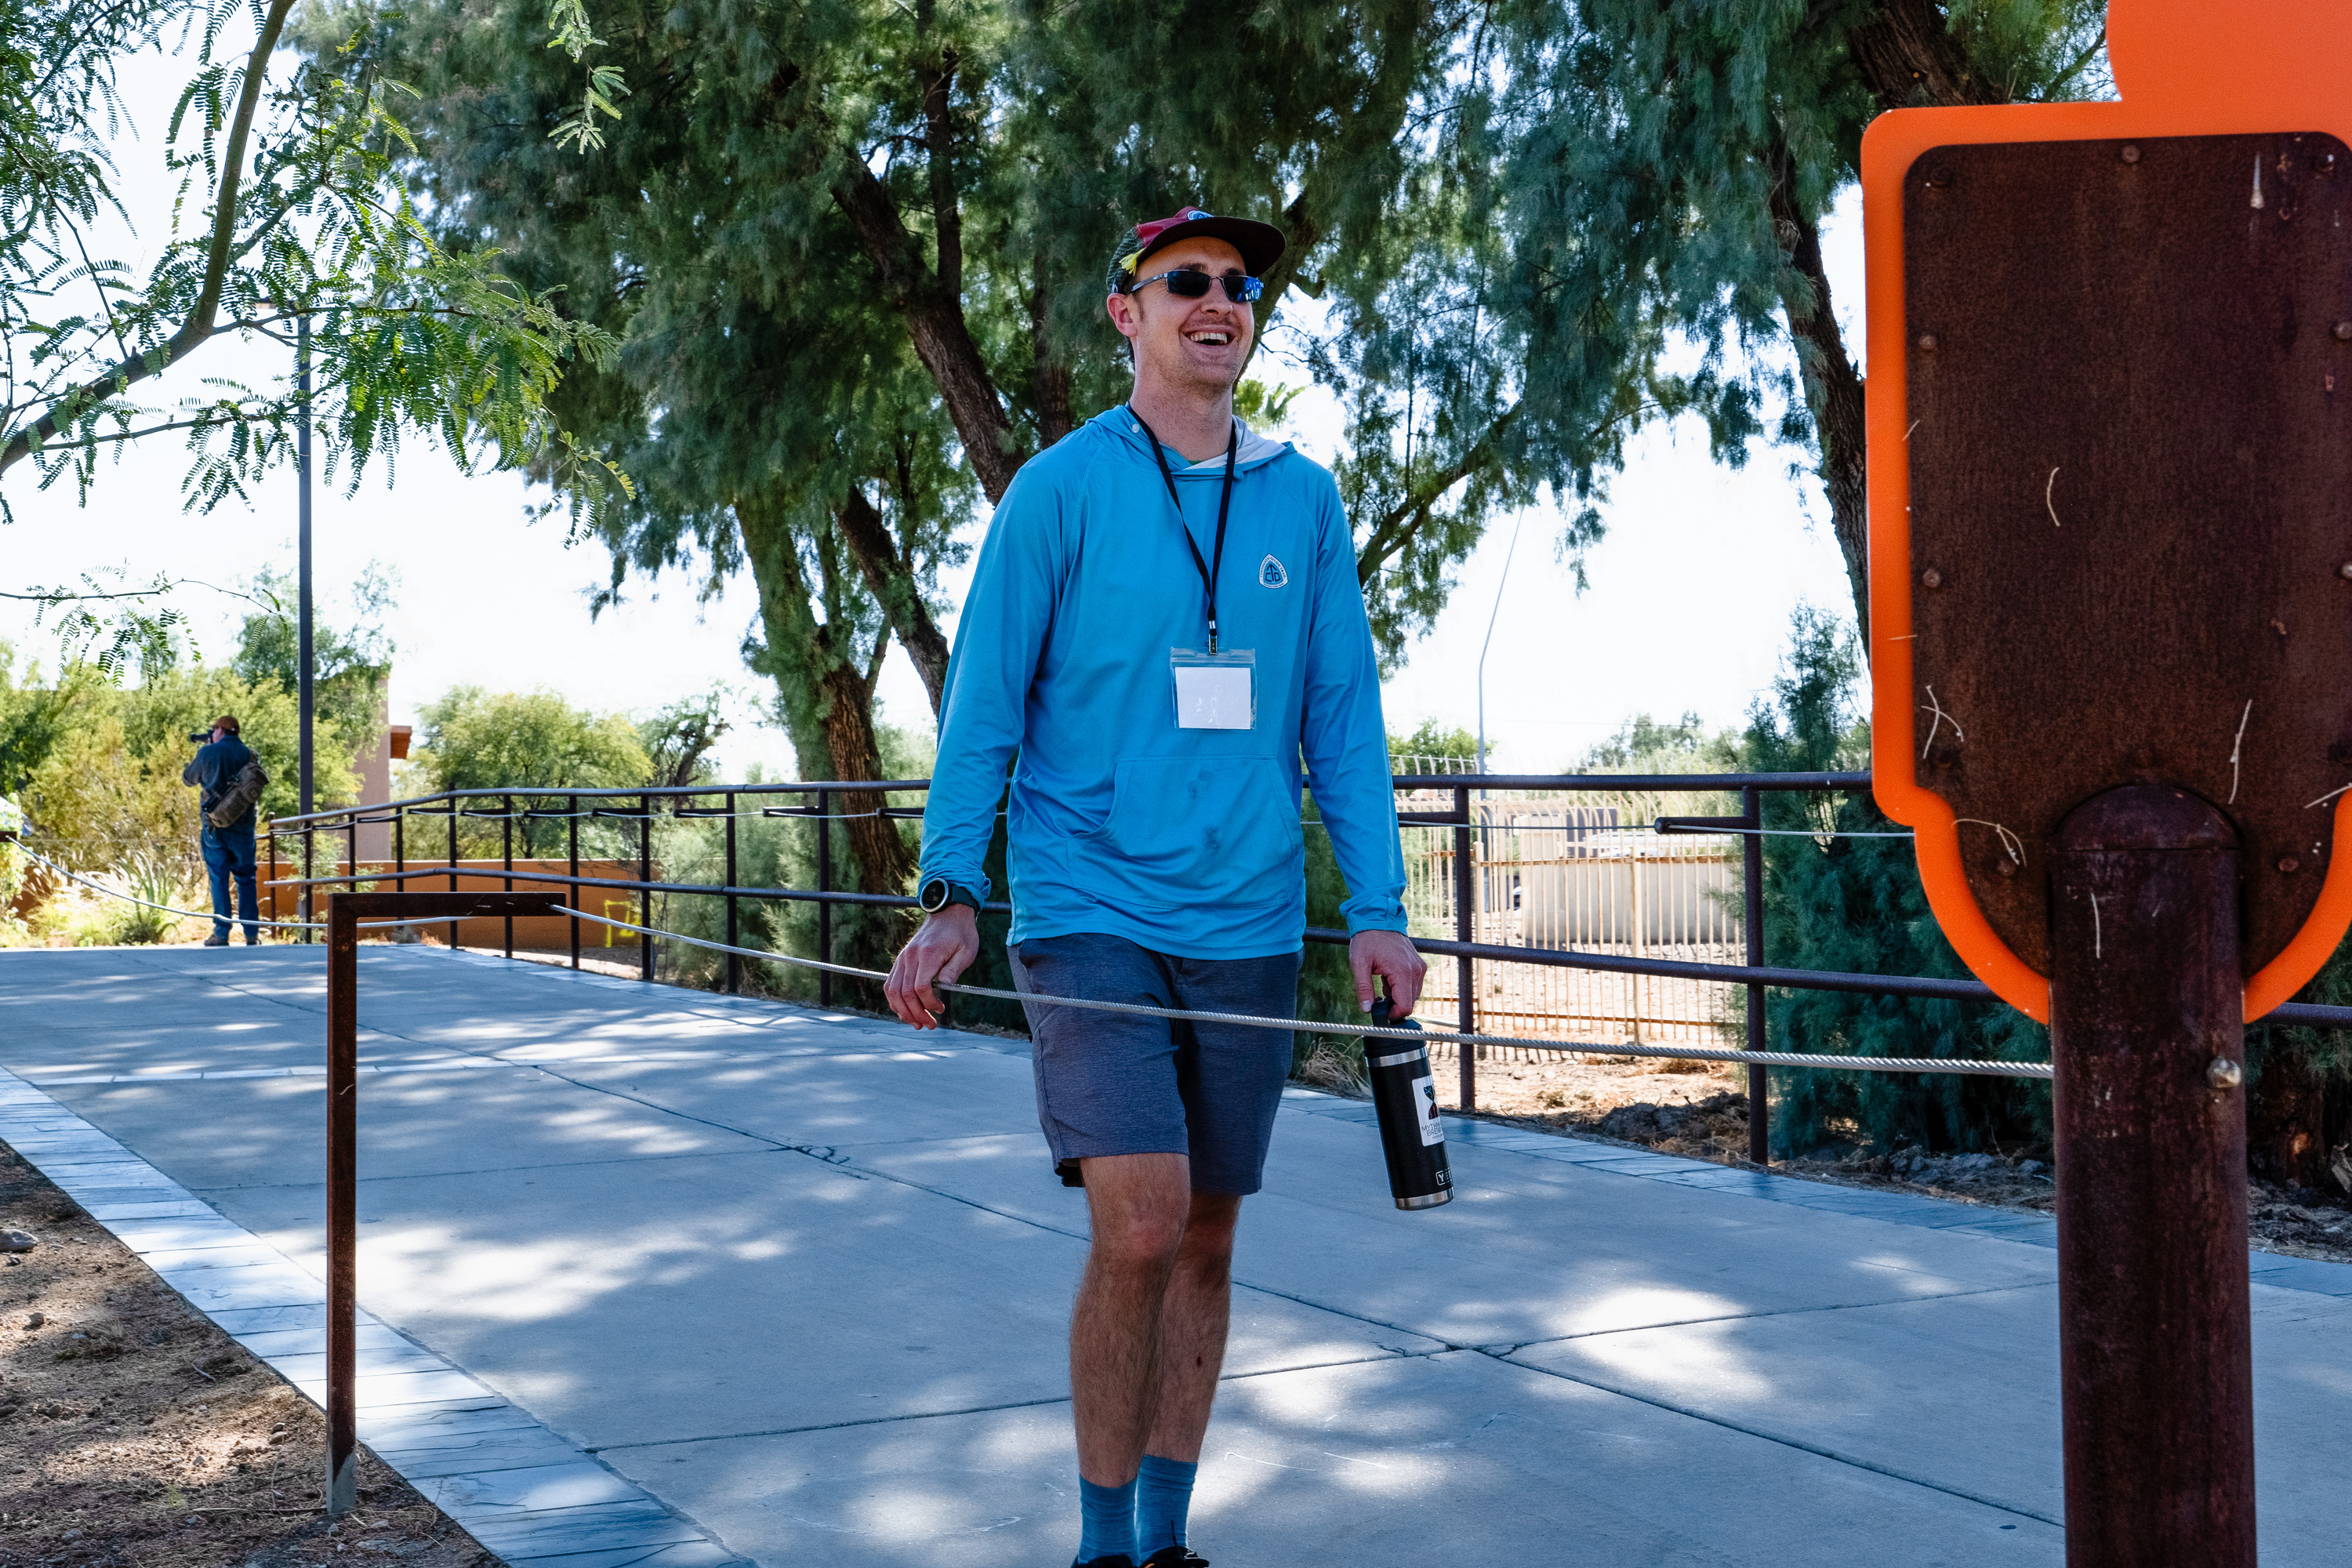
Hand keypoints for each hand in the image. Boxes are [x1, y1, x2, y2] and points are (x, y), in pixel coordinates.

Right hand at [885, 906, 980, 1028]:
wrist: (948, 914)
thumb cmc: (960, 934)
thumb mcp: (966, 952)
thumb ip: (953, 971)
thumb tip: (945, 989)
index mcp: (928, 954)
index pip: (920, 987)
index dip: (929, 1004)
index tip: (941, 1009)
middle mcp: (910, 956)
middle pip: (905, 993)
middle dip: (916, 1014)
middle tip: (930, 1025)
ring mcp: (903, 958)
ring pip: (893, 991)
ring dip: (903, 1011)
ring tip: (916, 1023)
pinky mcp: (900, 960)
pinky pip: (890, 984)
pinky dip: (895, 1000)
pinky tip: (905, 1011)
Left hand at [1349, 929, 1425, 1018]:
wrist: (1378, 918)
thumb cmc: (1367, 939)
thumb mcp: (1359, 964)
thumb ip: (1364, 989)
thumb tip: (1366, 1009)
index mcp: (1402, 971)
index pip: (1405, 1006)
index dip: (1393, 1014)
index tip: (1380, 1012)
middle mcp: (1415, 970)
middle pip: (1410, 1002)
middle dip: (1394, 1005)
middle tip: (1377, 997)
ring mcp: (1419, 967)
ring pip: (1413, 994)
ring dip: (1398, 995)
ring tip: (1382, 982)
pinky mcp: (1419, 964)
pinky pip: (1414, 984)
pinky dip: (1402, 986)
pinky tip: (1388, 977)